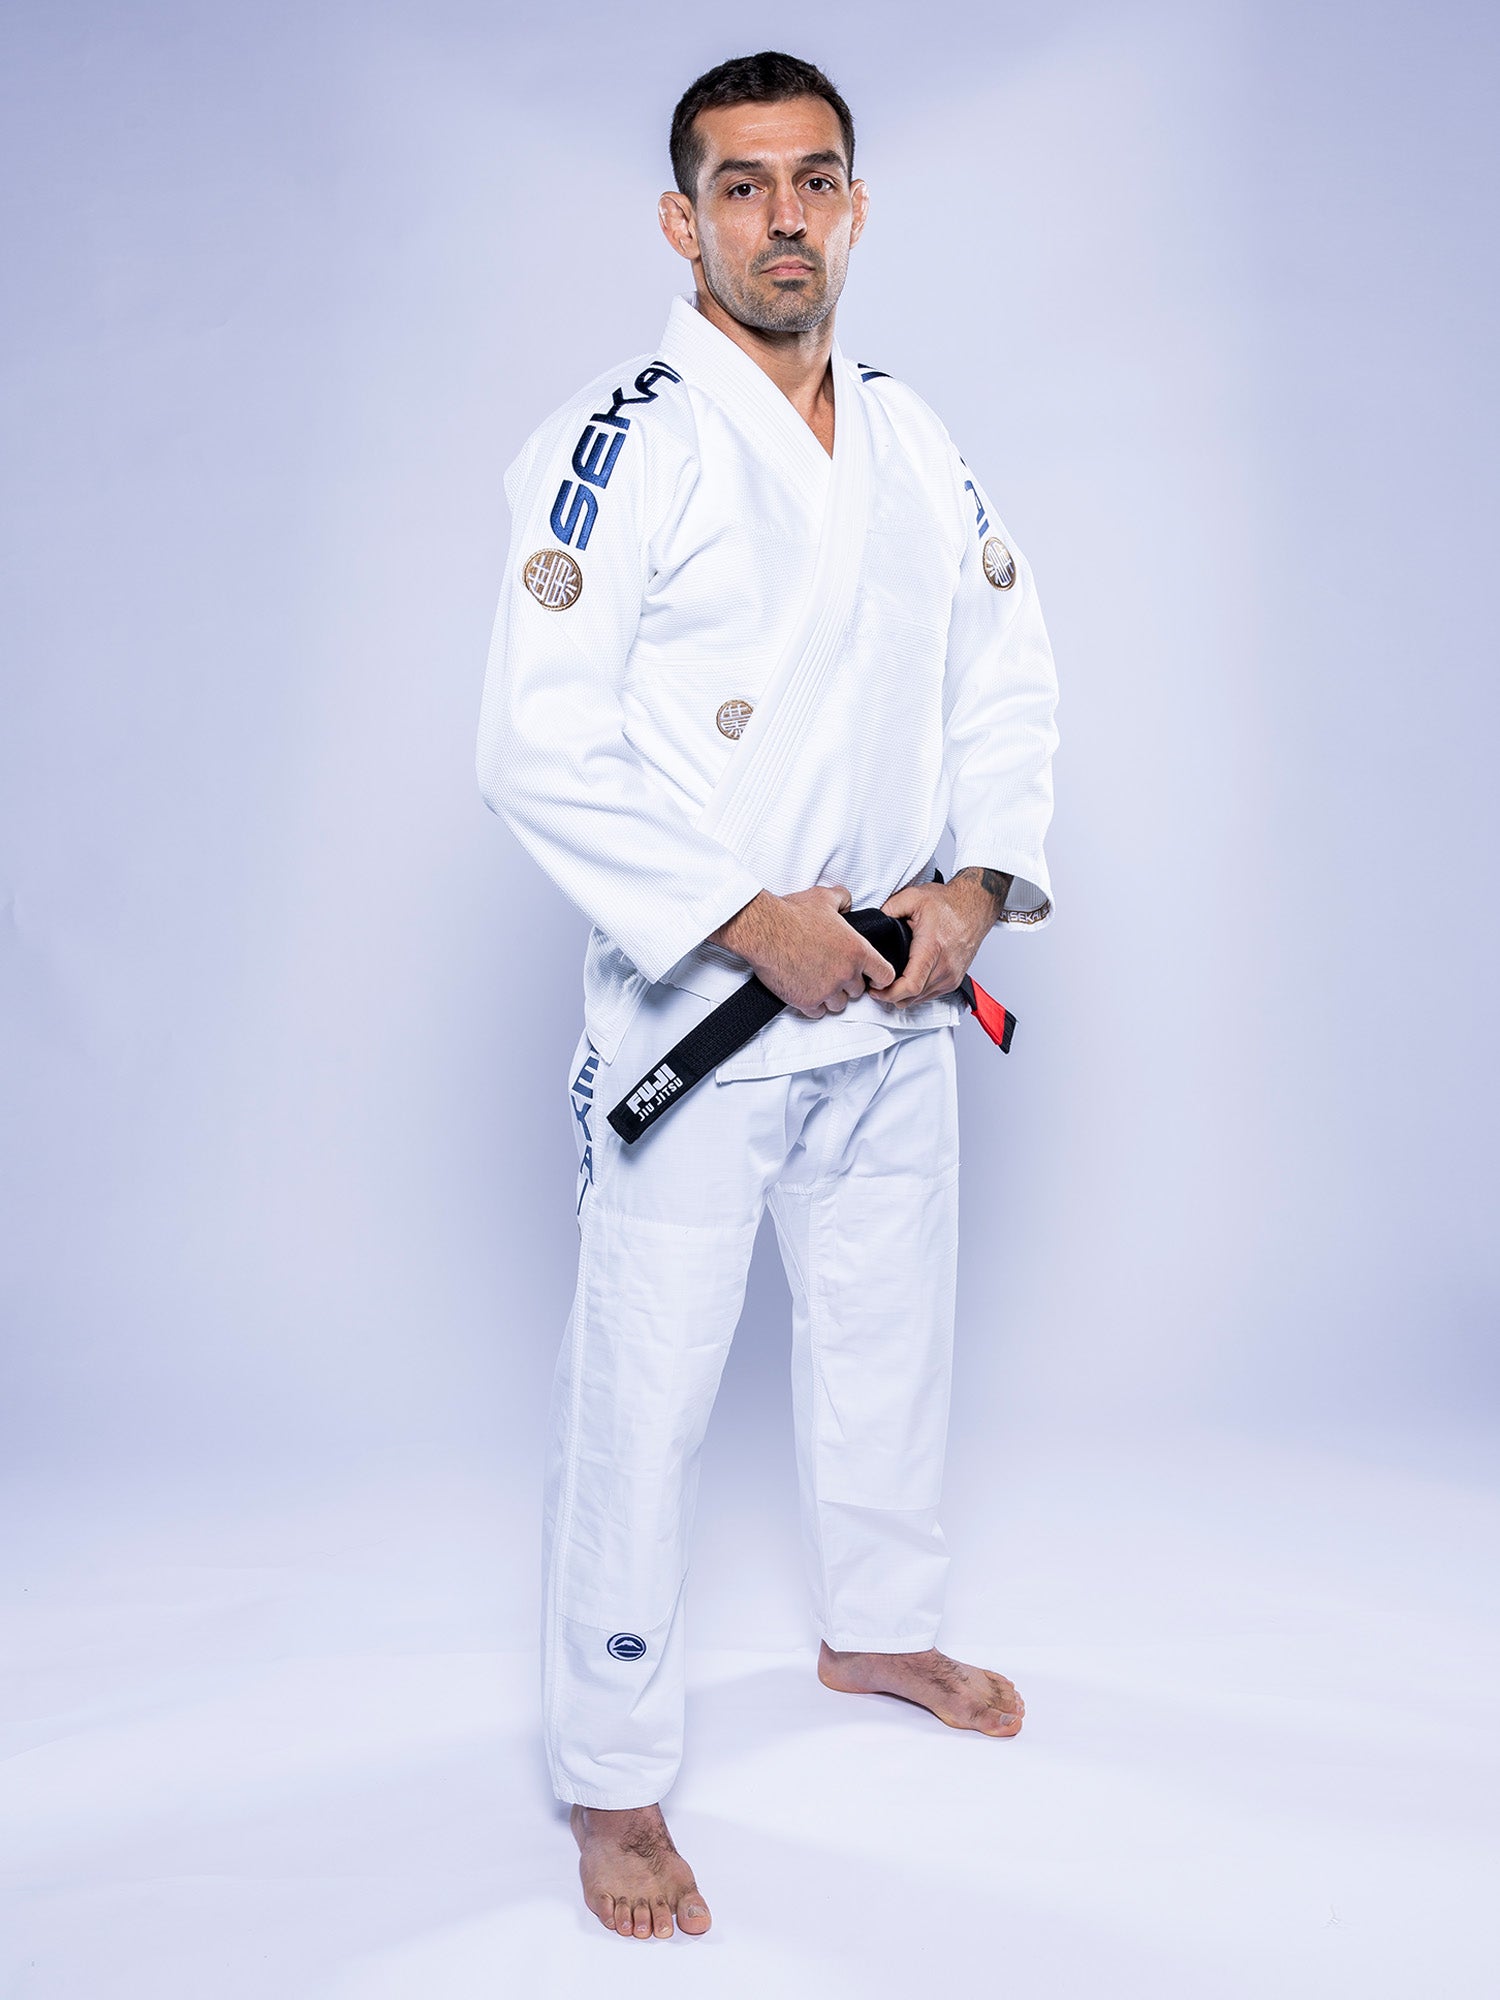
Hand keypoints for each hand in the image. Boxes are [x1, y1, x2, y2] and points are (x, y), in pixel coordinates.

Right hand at [710, 885, 895, 1018]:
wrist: (765, 930)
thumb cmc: (793, 913)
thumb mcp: (825, 896)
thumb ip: (843, 899)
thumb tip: (848, 904)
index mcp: (857, 951)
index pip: (885, 975)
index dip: (879, 976)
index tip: (872, 977)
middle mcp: (846, 974)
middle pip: (858, 991)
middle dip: (848, 983)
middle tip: (834, 972)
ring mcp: (826, 990)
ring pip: (839, 1004)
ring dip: (832, 997)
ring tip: (819, 983)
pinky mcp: (806, 1001)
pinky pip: (818, 1013)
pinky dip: (813, 1005)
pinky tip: (806, 992)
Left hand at [872, 868, 1006, 1005]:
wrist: (975, 907)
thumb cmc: (948, 904)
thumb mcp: (913, 897)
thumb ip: (888, 909)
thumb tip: (873, 923)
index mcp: (932, 948)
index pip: (911, 985)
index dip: (888, 992)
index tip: (875, 988)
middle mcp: (944, 966)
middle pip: (912, 997)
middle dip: (890, 996)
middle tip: (875, 986)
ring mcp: (951, 976)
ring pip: (920, 1000)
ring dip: (903, 996)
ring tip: (888, 983)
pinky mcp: (954, 981)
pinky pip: (930, 995)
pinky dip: (916, 994)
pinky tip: (906, 982)